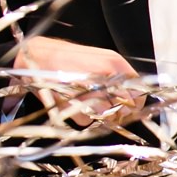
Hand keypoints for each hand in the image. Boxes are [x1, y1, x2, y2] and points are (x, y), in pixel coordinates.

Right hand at [12, 35, 140, 126]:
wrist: (38, 55)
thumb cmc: (71, 59)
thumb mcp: (100, 60)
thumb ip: (119, 77)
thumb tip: (135, 99)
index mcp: (114, 62)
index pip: (139, 91)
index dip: (135, 103)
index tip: (129, 108)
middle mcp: (104, 74)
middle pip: (124, 107)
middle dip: (118, 112)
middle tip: (108, 109)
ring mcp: (87, 88)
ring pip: (106, 116)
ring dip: (99, 115)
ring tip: (86, 103)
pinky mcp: (71, 102)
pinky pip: (87, 121)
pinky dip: (81, 117)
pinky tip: (73, 104)